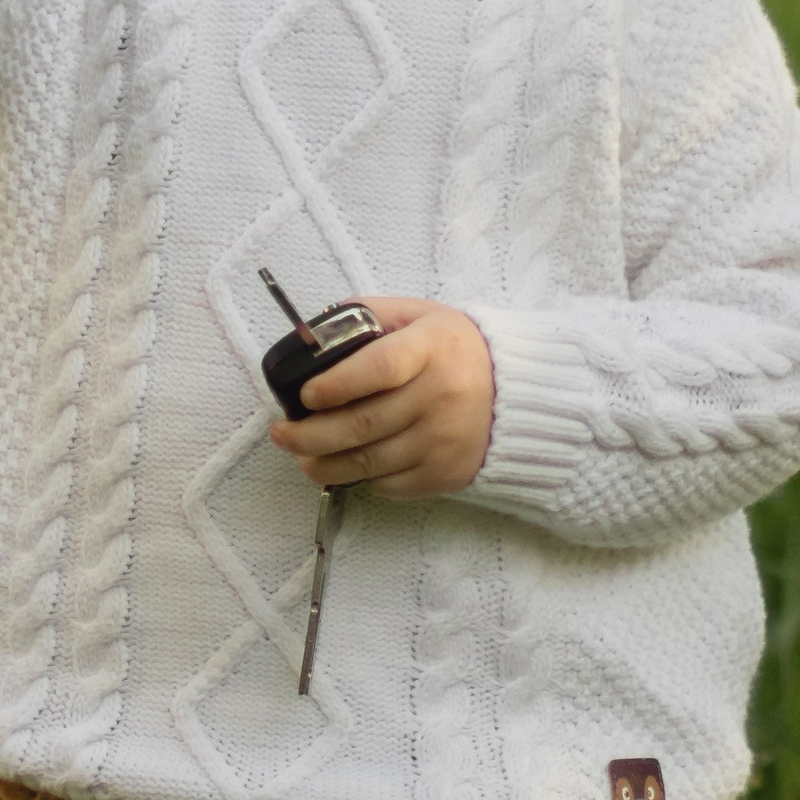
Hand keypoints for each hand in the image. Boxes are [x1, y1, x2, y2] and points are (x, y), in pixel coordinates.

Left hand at [269, 298, 495, 498]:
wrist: (518, 394)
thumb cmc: (454, 349)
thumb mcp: (419, 315)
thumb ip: (368, 315)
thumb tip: (311, 335)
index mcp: (432, 348)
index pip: (379, 369)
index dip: (336, 384)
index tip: (304, 395)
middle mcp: (440, 397)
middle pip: (362, 424)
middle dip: (310, 435)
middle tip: (281, 434)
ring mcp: (443, 441)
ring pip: (369, 462)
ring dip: (324, 465)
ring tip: (303, 457)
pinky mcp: (445, 474)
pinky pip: (389, 484)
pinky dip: (361, 479)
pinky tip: (347, 465)